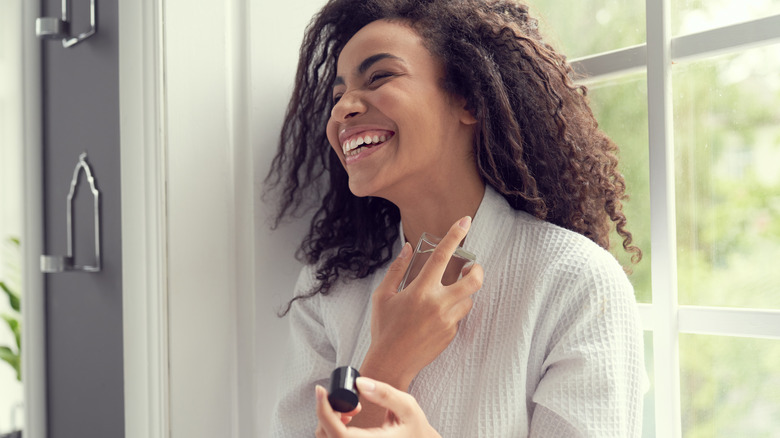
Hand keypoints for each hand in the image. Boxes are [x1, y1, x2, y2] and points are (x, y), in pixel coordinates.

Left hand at [315, 377, 441, 437]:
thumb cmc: (416, 429)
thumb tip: (359, 383)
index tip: (321, 390)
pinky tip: (348, 419)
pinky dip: (332, 428)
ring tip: (352, 409)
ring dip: (330, 420)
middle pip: (325, 435)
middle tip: (350, 401)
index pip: (338, 434)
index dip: (324, 411)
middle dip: (328, 412)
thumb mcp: (408, 407)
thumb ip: (385, 394)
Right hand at [362, 216, 483, 389]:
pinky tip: (436, 315)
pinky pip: (459, 316)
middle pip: (473, 280)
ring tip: (448, 292)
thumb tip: (408, 248)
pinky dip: (453, 310)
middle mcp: (438, 304)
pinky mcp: (451, 334)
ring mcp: (448, 321)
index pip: (442, 256)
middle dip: (477, 269)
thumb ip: (397, 270)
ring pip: (468, 299)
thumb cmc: (384, 328)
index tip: (465, 220)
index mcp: (420, 290)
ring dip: (463, 291)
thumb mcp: (383, 296)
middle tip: (472, 266)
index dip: (455, 235)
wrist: (392, 363)